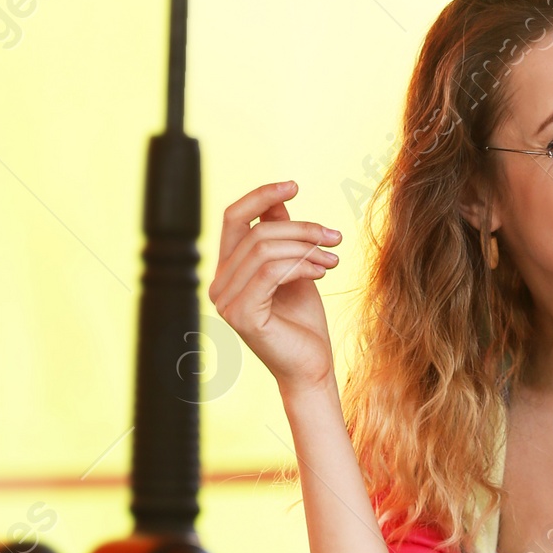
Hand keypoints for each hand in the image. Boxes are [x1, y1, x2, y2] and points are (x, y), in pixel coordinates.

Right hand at [210, 181, 339, 396]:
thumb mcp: (295, 269)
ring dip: (306, 247)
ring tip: (333, 257)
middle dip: (300, 228)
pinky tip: (322, 270)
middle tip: (334, 236)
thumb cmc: (303, 323)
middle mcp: (218, 285)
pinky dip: (301, 265)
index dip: (261, 195)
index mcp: (227, 271)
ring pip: (264, 249)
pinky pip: (271, 271)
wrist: (311, 368)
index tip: (294, 185)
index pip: (233, 218)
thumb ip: (281, 238)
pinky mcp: (242, 315)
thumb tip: (277, 202)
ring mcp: (226, 302)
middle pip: (256, 232)